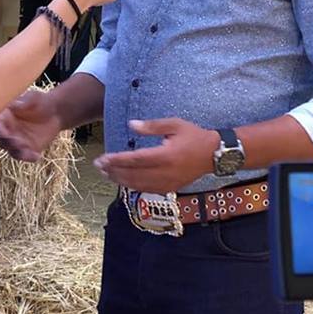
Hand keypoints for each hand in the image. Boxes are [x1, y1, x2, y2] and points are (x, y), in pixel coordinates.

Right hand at [0, 89, 62, 161]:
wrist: (56, 113)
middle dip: (8, 142)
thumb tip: (14, 104)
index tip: (5, 132)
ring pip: (11, 150)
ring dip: (17, 152)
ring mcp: (16, 140)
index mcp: (5, 117)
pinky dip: (28, 157)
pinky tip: (37, 156)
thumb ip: (24, 101)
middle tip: (19, 141)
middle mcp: (8, 130)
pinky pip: (24, 156)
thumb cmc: (41, 102)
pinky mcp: (27, 149)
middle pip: (2, 140)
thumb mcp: (34, 98)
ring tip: (28, 150)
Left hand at [93, 118, 219, 192]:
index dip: (116, 160)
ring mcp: (167, 183)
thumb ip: (152, 126)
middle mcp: (165, 172)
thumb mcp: (174, 124)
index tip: (102, 158)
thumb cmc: (194, 136)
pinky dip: (132, 186)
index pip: (135, 160)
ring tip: (106, 174)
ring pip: (138, 185)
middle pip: (133, 175)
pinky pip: (146, 189)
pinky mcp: (170, 188)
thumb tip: (131, 125)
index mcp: (165, 155)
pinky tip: (124, 181)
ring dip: (120, 180)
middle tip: (98, 166)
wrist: (214, 154)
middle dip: (113, 171)